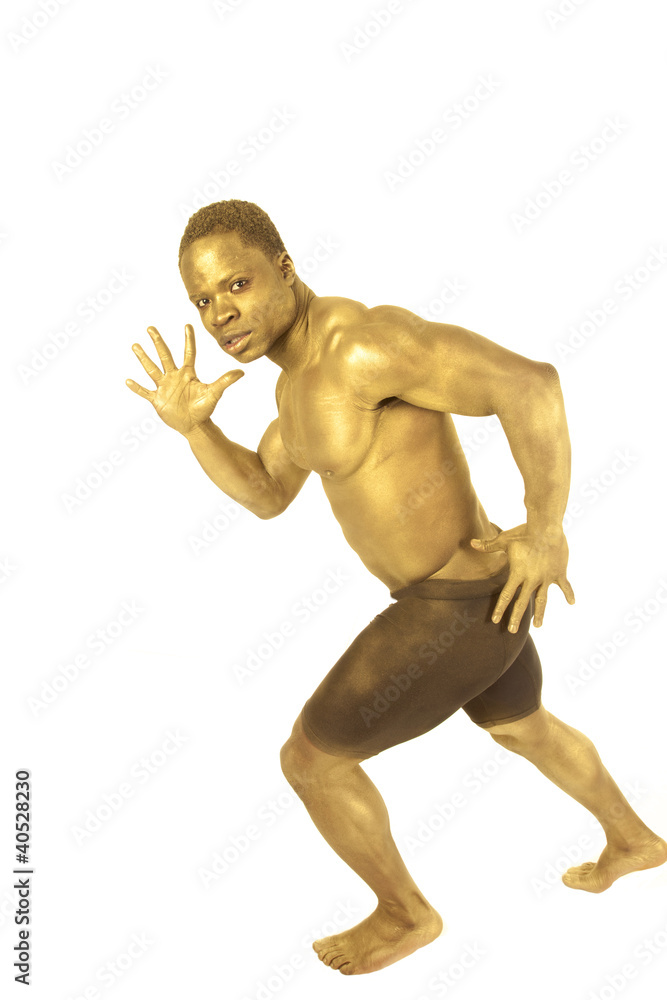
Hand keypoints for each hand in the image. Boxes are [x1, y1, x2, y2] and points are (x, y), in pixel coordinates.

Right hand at [126, 325, 243, 434]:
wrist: (194, 425)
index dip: (189, 340)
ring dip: (143, 358)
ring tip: (135, 345)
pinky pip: (145, 391)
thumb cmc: (204, 408)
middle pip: (165, 355)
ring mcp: (164, 387)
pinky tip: (128, 380)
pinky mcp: (157, 399)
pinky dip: (137, 388)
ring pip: (152, 369)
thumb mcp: (214, 393)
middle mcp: (174, 376)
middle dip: (158, 342)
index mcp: (188, 373)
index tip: (188, 325)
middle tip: (151, 327)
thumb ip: (225, 381)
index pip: (188, 353)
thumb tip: (241, 372)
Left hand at [470, 523, 574, 630]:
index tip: (495, 620)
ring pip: (542, 600)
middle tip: (512, 631)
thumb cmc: (524, 532)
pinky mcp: (559, 573)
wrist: (546, 527)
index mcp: (518, 573)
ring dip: (539, 613)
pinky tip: (572, 603)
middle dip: (516, 617)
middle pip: (522, 602)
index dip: (500, 608)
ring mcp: (546, 578)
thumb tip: (471, 543)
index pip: (507, 595)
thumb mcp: (504, 539)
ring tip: (537, 626)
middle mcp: (532, 579)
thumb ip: (489, 545)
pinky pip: (565, 586)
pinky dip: (569, 594)